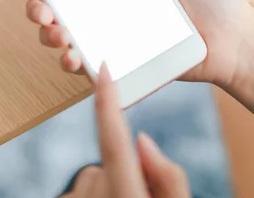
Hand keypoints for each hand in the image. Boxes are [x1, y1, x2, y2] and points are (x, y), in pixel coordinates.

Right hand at [8, 0, 253, 87]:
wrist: (234, 37)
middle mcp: (107, 4)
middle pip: (57, 4)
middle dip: (35, 4)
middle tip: (36, 3)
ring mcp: (113, 34)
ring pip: (64, 36)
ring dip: (48, 34)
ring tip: (57, 31)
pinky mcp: (123, 62)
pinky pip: (88, 65)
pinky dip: (72, 62)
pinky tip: (74, 56)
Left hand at [60, 65, 189, 197]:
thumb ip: (168, 176)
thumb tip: (141, 141)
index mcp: (123, 189)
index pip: (113, 135)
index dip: (108, 98)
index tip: (103, 67)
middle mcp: (93, 189)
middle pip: (113, 159)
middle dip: (127, 169)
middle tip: (144, 196)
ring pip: (98, 176)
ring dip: (112, 188)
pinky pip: (85, 190)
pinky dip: (98, 196)